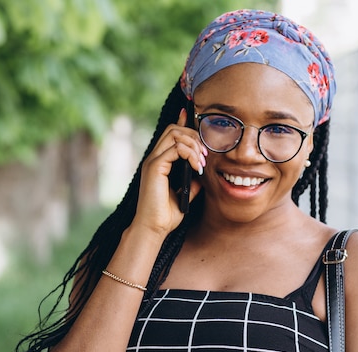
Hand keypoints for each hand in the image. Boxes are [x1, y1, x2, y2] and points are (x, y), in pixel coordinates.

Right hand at [131, 108, 206, 235]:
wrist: (154, 228)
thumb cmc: (166, 214)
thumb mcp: (186, 193)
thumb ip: (192, 179)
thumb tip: (202, 171)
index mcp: (159, 162)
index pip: (170, 134)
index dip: (182, 122)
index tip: (193, 116)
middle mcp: (154, 158)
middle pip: (173, 129)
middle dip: (194, 136)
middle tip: (204, 155)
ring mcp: (153, 161)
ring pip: (174, 134)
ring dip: (193, 144)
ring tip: (201, 161)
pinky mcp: (154, 167)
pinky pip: (174, 149)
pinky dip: (189, 154)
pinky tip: (196, 167)